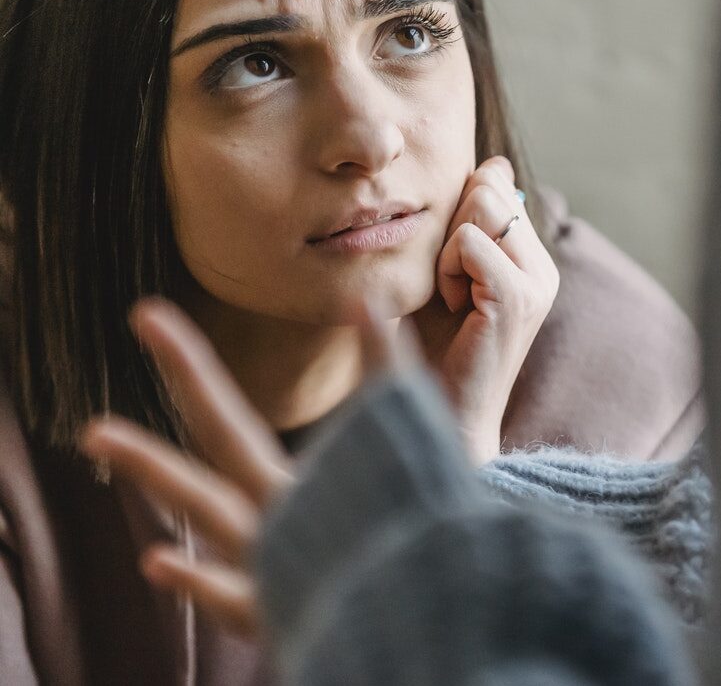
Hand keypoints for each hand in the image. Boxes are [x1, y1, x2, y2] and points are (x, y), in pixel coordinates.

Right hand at [80, 297, 407, 637]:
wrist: (434, 605)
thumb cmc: (409, 529)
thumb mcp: (405, 441)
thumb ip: (385, 374)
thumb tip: (366, 298)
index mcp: (288, 488)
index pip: (223, 420)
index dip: (190, 369)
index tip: (147, 318)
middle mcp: (272, 522)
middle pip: (215, 447)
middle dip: (177, 394)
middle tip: (120, 352)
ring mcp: (277, 566)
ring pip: (210, 516)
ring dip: (159, 475)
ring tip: (98, 432)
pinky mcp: (293, 610)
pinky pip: (238, 599)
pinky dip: (202, 581)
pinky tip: (159, 561)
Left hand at [414, 156, 558, 464]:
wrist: (440, 417)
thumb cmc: (434, 352)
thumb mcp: (447, 273)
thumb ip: (466, 223)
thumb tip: (493, 166)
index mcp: (531, 260)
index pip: (498, 186)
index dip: (460, 209)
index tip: (450, 264)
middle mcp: (542, 268)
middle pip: (489, 188)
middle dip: (451, 225)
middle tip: (448, 284)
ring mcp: (536, 283)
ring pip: (483, 206)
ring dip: (447, 248)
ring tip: (451, 297)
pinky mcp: (517, 298)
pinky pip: (472, 241)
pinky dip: (448, 268)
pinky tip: (452, 306)